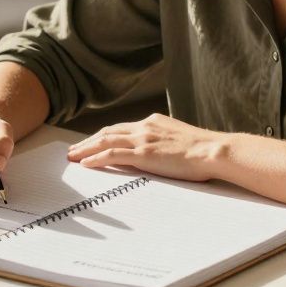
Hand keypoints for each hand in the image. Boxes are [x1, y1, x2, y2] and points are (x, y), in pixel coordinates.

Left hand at [66, 113, 225, 181]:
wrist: (212, 150)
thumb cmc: (202, 151)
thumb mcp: (179, 140)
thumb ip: (164, 142)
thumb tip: (158, 152)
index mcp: (152, 122)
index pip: (121, 128)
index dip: (103, 136)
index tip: (91, 142)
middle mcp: (144, 126)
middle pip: (108, 132)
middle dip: (89, 141)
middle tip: (74, 150)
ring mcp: (143, 139)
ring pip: (106, 141)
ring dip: (86, 149)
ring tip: (72, 158)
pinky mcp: (143, 153)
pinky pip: (112, 154)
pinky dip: (96, 158)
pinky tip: (86, 164)